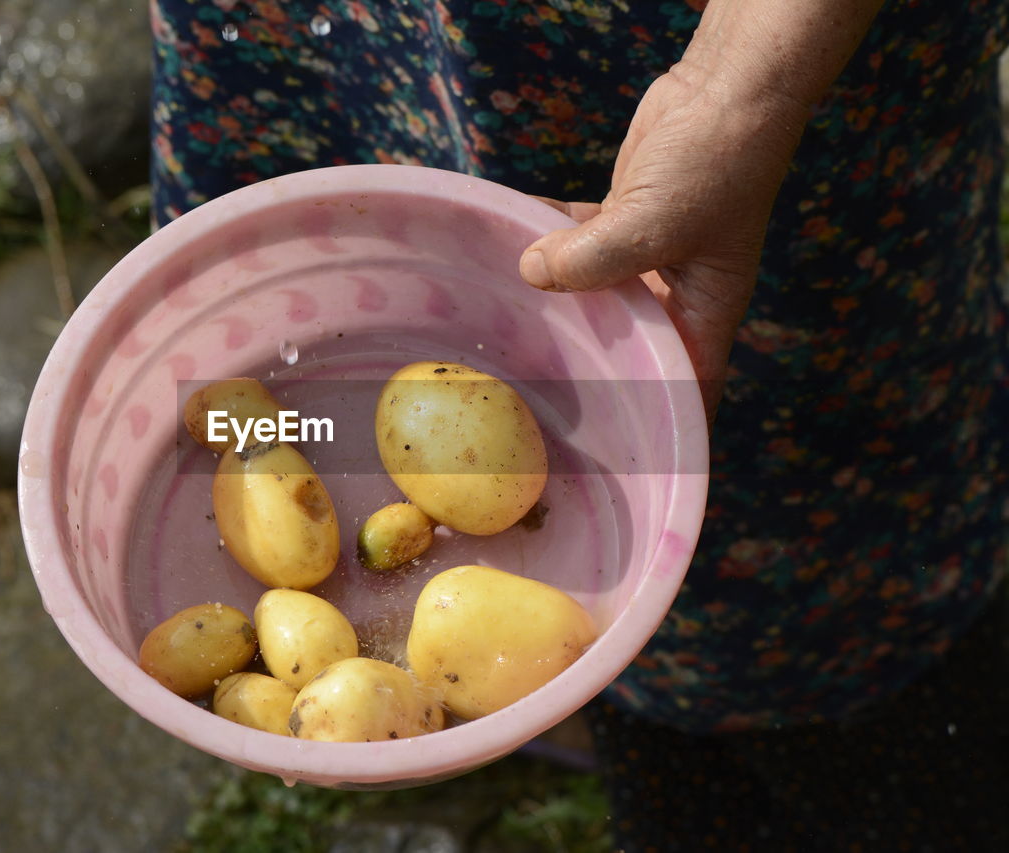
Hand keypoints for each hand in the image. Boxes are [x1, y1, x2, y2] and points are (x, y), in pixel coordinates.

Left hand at [519, 63, 803, 423]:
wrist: (729, 89)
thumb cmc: (718, 164)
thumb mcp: (657, 222)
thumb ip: (594, 257)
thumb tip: (529, 274)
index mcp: (704, 313)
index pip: (685, 388)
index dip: (659, 423)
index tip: (617, 456)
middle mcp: (674, 294)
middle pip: (626, 345)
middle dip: (586, 363)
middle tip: (531, 392)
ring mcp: (646, 256)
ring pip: (592, 292)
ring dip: (555, 297)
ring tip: (503, 321)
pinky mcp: (621, 219)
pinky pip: (577, 241)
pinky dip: (548, 239)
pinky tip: (510, 239)